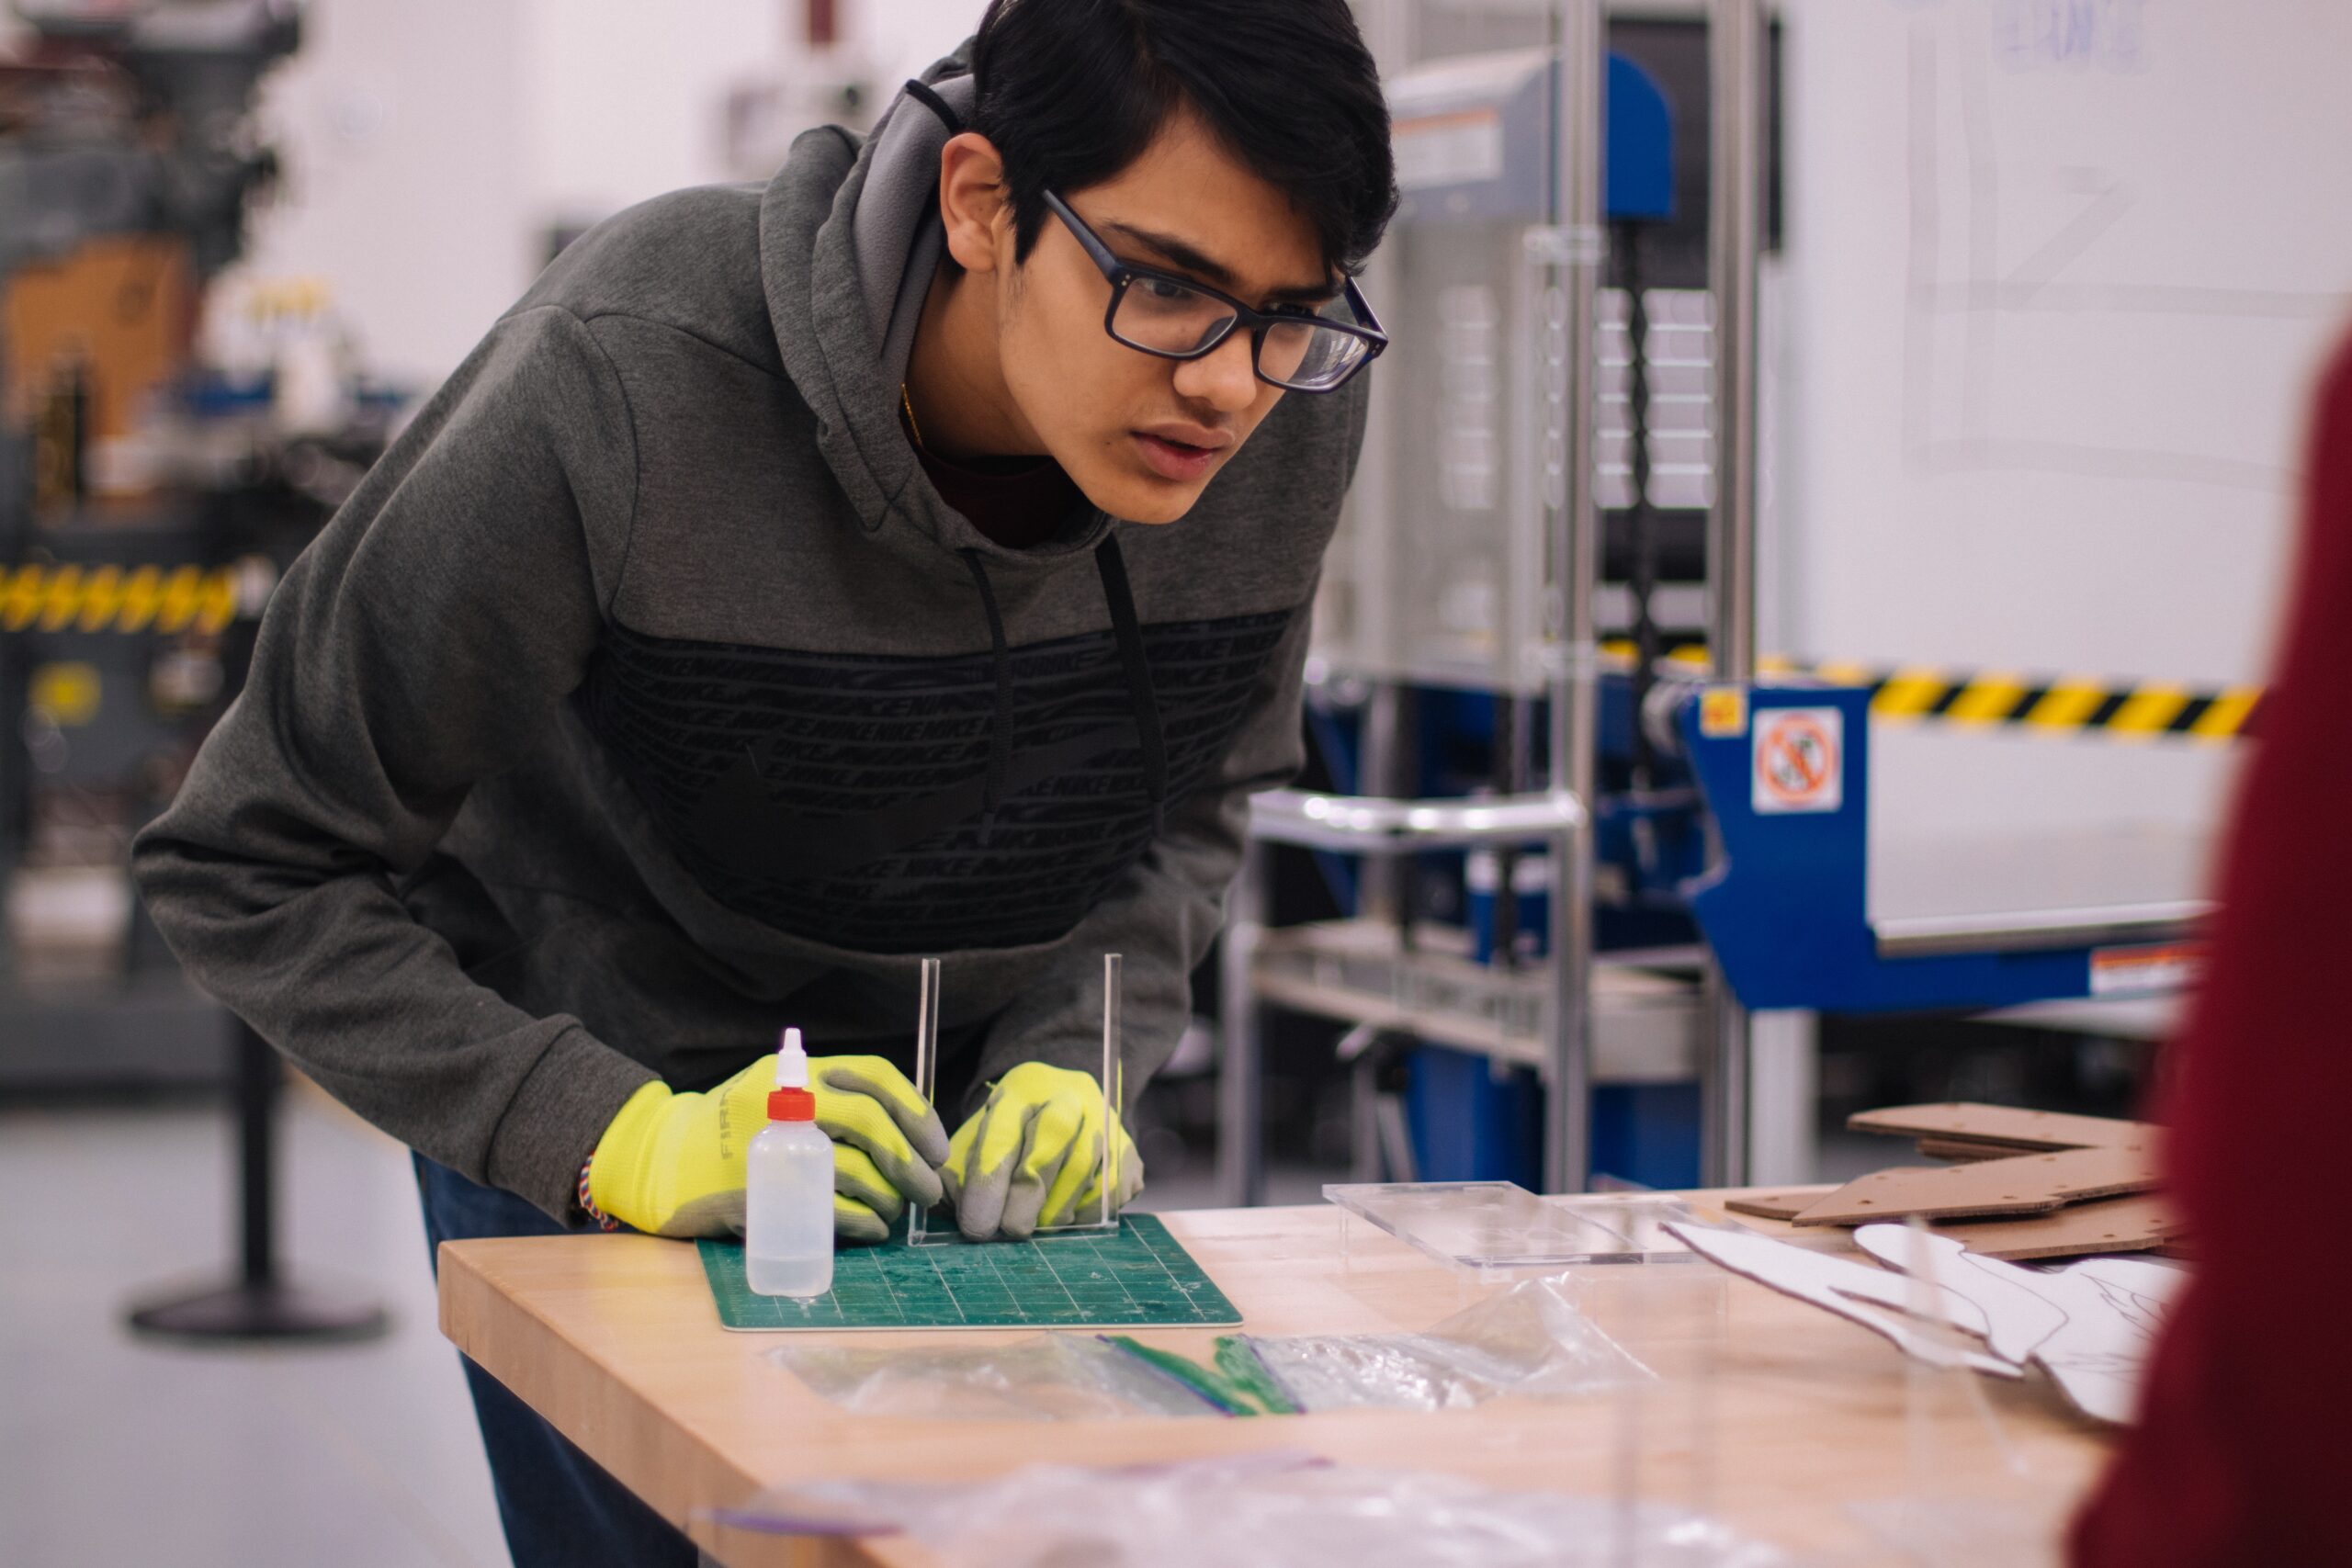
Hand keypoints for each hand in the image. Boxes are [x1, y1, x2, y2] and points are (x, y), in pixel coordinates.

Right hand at [588, 1053, 948, 1241]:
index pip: (874, 1076)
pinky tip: (873, 1229)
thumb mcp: (775, 1095)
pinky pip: (829, 1211)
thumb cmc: (728, 1131)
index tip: (936, 1145)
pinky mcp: (759, 1195)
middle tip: (929, 1187)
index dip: (916, 1109)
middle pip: (872, 1123)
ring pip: (856, 1171)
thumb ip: (829, 1100)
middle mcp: (785, 1102)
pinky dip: (863, 1223)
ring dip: (891, 1196)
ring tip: (897, 1211)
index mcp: (796, 1074)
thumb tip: (906, 1131)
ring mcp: (770, 1149)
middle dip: (911, 1159)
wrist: (657, 1160)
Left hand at [941, 1061, 1144, 1239]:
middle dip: (1028, 1193)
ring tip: (1036, 1226)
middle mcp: (1068, 1093)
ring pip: (1087, 1166)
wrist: (1063, 1107)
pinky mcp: (1129, 1146)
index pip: (1003, 1131)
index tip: (976, 1227)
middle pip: (1053, 1137)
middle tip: (1010, 1232)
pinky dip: (1087, 1212)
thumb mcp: (977, 1142)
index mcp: (1021, 1088)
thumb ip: (958, 1175)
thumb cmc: (1010, 1137)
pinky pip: (1113, 1187)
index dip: (988, 1183)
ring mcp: (1105, 1117)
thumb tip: (951, 1211)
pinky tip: (1066, 1216)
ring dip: (1057, 1208)